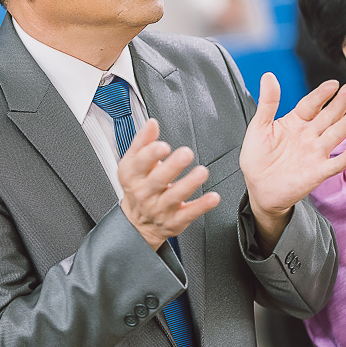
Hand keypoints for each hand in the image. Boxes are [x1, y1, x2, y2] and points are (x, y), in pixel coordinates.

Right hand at [118, 118, 220, 249]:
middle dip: (172, 166)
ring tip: (202, 172)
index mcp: (133, 175)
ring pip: (175, 196)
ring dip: (190, 183)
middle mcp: (145, 192)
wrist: (138, 222)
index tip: (162, 146)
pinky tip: (212, 197)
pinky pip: (189, 213)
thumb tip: (151, 124)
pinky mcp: (175, 220)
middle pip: (158, 179)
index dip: (151, 154)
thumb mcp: (133, 164)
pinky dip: (202, 206)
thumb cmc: (138, 188)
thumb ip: (142, 142)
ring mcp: (160, 208)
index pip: (140, 163)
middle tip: (185, 154)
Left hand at [239, 74, 345, 221]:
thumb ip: (268, 103)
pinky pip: (334, 164)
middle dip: (340, 102)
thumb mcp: (258, 127)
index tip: (333, 83)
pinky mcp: (317, 172)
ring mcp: (315, 153)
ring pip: (335, 135)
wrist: (259, 188)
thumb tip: (269, 75)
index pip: (311, 104)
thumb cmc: (258, 158)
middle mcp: (309, 136)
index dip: (321, 94)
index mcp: (295, 123)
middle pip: (328, 116)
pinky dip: (345, 158)